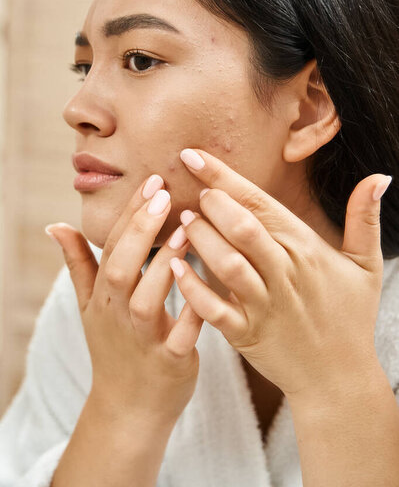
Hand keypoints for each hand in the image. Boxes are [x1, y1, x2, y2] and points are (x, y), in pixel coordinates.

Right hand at [45, 175, 203, 424]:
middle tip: (163, 193)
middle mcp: (119, 314)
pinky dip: (191, 312)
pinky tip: (206, 285)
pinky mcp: (170, 362)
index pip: (113, 247)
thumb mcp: (88, 307)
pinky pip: (181, 336)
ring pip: (148, 299)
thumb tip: (56, 225)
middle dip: (141, 230)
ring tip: (188, 229)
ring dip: (166, 264)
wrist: (128, 409)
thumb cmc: (113, 348)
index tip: (151, 181)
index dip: (130, 214)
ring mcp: (143, 339)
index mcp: (103, 296)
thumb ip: (78, 264)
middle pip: (122, 267)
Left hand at [169, 148, 391, 400]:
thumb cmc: (349, 316)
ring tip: (182, 221)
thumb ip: (364, 218)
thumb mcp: (366, 265)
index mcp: (306, 249)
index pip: (261, 203)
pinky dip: (193, 288)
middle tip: (191, 191)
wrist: (339, 377)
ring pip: (227, 264)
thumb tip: (379, 176)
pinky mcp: (247, 335)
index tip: (193, 156)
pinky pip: (215, 309)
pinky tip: (174, 267)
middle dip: (213, 204)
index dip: (225, 177)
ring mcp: (265, 306)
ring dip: (201, 239)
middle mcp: (284, 273)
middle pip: (243, 228)